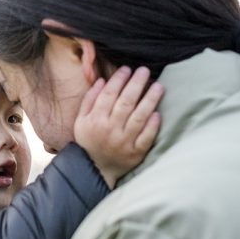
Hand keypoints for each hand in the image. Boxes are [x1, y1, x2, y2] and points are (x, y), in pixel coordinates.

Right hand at [74, 65, 162, 187]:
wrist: (94, 169)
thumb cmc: (88, 141)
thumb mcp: (81, 121)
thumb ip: (89, 100)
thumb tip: (101, 80)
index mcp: (95, 120)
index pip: (108, 95)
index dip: (118, 80)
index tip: (127, 69)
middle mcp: (110, 130)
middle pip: (126, 103)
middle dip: (136, 84)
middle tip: (145, 71)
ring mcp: (124, 142)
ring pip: (139, 117)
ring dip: (150, 100)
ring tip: (158, 86)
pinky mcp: (135, 153)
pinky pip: (146, 137)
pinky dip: (152, 125)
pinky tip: (158, 113)